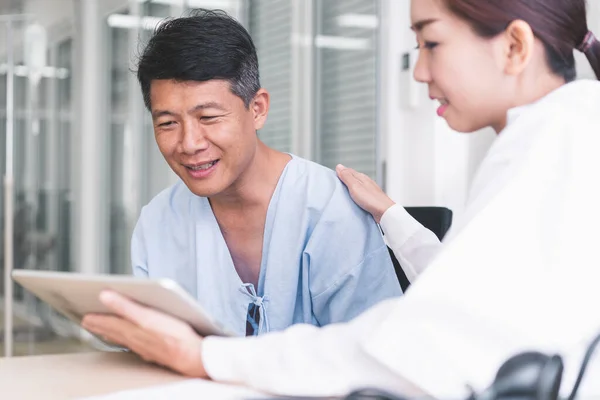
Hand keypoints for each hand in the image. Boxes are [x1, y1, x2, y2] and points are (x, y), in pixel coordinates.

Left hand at [81, 290, 206, 377]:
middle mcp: (135, 340)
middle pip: (113, 331)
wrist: (193, 357)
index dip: (97, 318)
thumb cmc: (174, 336)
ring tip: (102, 331)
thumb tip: (104, 296)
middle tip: (88, 323)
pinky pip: (133, 345)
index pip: (109, 322)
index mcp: (132, 329)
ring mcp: (145, 347)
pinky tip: (129, 342)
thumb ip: (124, 306)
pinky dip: (125, 341)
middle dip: (100, 326)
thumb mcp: (147, 316)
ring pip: (123, 339)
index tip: (85, 315)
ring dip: (111, 334)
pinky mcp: (155, 351)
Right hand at [336, 164, 394, 222]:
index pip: (349, 171)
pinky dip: (355, 194)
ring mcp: (369, 190)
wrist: (384, 212)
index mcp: (362, 177)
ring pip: (357, 185)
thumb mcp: (355, 186)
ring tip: (342, 191)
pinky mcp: (371, 198)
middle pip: (353, 178)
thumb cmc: (370, 199)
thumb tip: (339, 166)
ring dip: (350, 187)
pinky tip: (352, 198)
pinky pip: (360, 193)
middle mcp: (366, 182)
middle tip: (336, 183)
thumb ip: (347, 177)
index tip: (333, 176)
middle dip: (345, 179)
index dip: (341, 172)